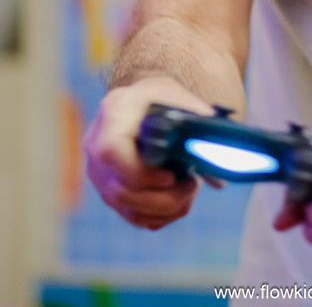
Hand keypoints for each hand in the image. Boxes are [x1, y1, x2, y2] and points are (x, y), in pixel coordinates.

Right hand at [83, 75, 214, 229]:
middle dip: (165, 198)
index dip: (142, 174)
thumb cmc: (163, 98)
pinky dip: (161, 215)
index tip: (172, 177)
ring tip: (190, 189)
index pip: (112, 153)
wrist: (143, 104)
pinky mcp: (108, 190)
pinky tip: (179, 200)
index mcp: (114, 114)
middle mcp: (96, 145)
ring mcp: (99, 171)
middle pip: (121, 191)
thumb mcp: (179, 97)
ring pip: (129, 209)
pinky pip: (133, 216)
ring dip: (167, 208)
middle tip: (193, 184)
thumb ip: (198, 118)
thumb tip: (215, 149)